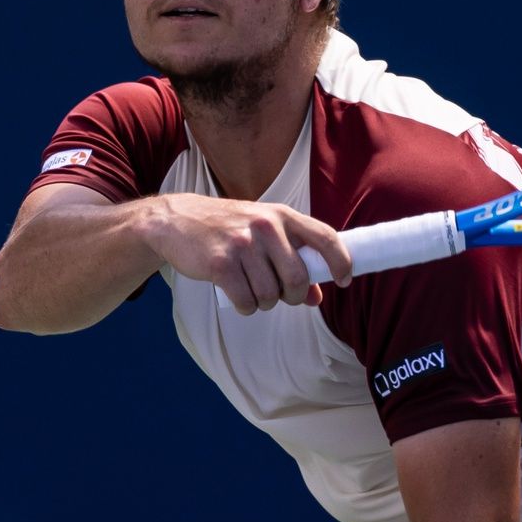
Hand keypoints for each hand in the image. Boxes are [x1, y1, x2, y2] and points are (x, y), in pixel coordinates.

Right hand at [138, 194, 351, 314]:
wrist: (176, 221)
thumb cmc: (226, 228)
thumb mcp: (262, 234)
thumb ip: (292, 260)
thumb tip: (316, 297)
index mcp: (281, 215)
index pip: (325, 237)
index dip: (341, 262)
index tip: (345, 280)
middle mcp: (266, 227)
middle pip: (298, 279)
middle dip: (292, 296)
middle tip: (280, 294)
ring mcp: (243, 244)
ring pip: (271, 295)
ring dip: (264, 302)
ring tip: (250, 289)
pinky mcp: (221, 264)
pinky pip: (247, 302)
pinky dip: (245, 307)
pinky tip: (236, 294)